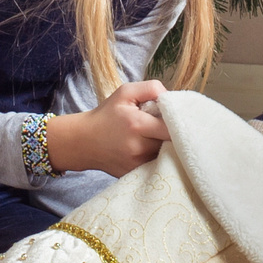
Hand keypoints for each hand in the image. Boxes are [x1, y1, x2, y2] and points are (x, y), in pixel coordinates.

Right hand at [45, 79, 171, 176]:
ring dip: (165, 146)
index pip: (172, 127)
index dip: (179, 122)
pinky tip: (147, 149)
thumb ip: (151, 88)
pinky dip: (157, 158)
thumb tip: (172, 97)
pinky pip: (156, 166)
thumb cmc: (106, 115)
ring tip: (153, 137)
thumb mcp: (125, 92)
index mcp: (137, 124)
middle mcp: (139, 147)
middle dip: (173, 135)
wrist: (84, 141)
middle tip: (165, 126)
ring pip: (166, 155)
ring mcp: (137, 164)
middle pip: (172, 143)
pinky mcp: (136, 174)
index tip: (176, 118)